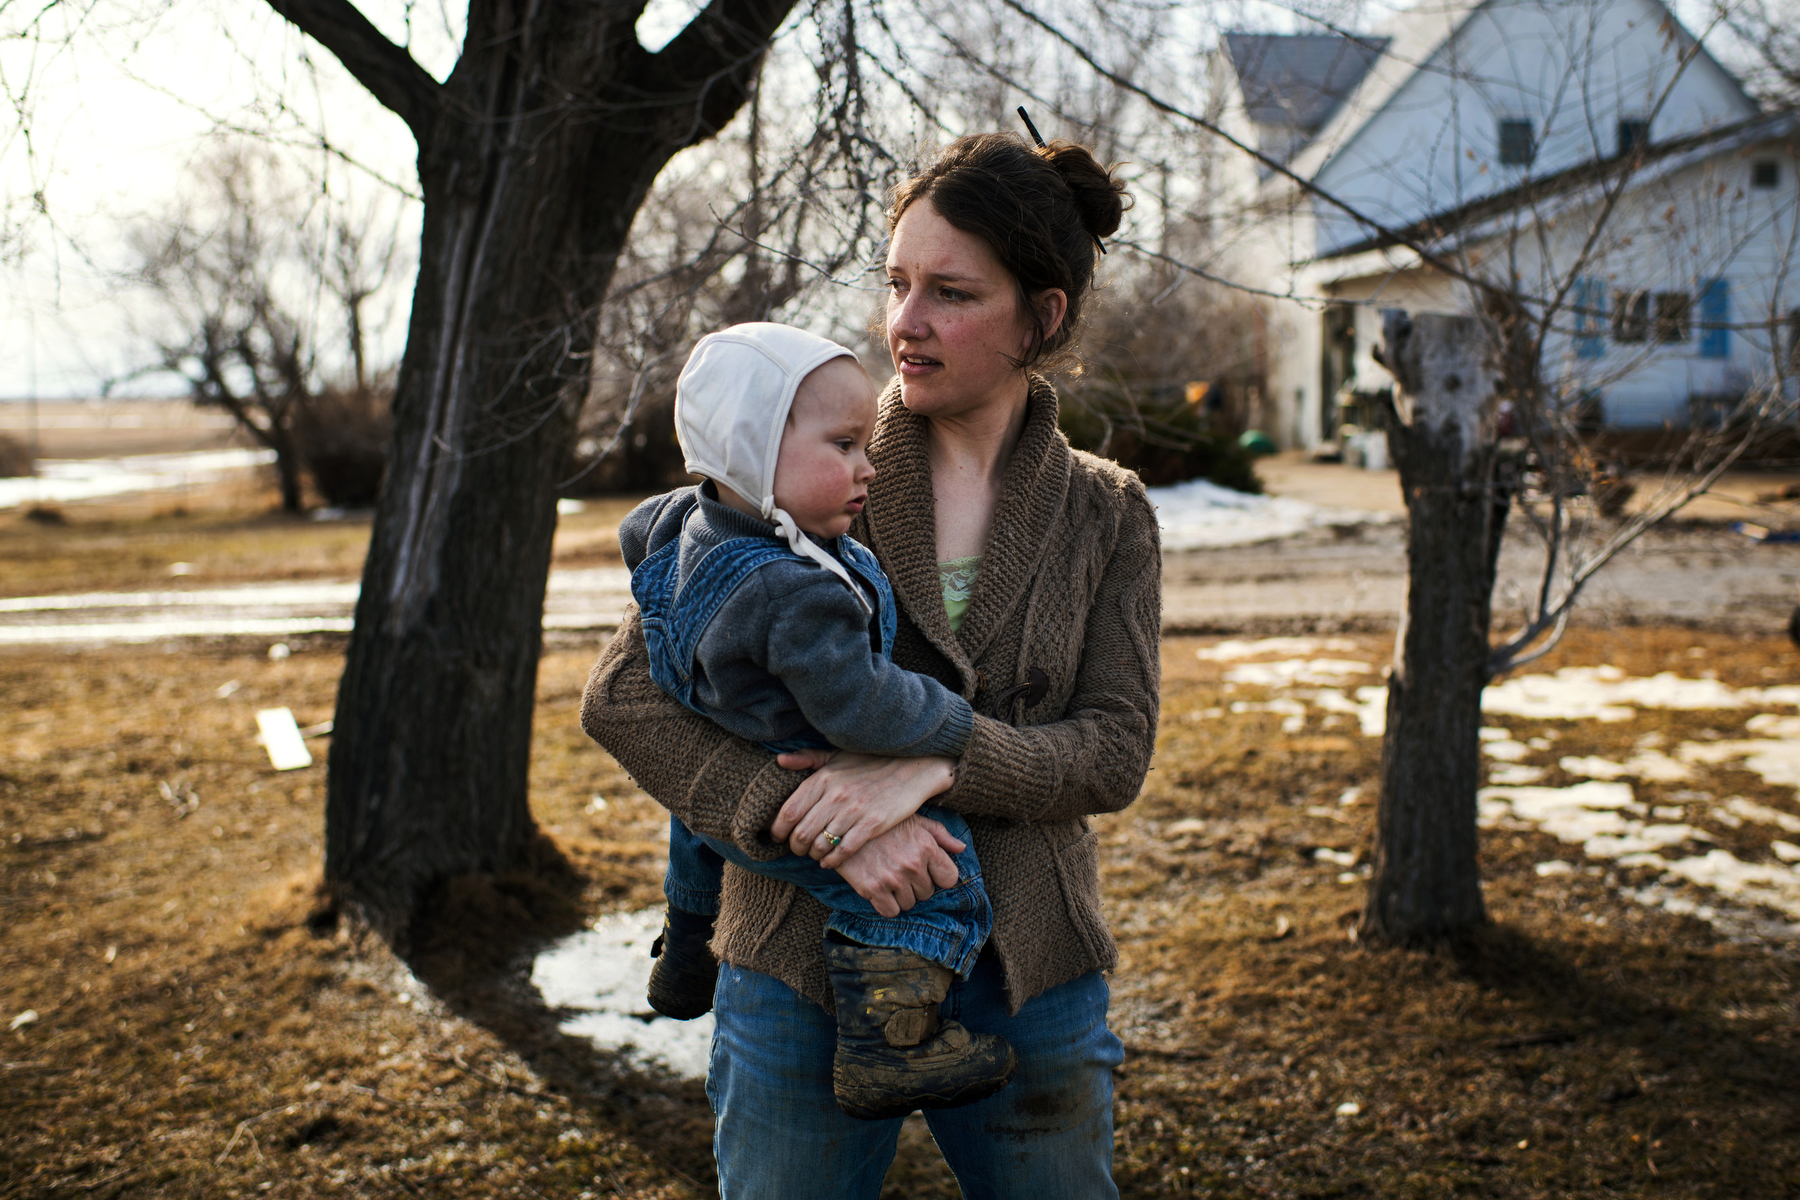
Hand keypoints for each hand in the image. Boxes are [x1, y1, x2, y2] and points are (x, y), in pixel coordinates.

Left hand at [770, 752, 955, 867]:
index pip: (788, 812)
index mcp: (823, 778)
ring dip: (813, 854)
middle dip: (795, 847)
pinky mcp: (873, 824)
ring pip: (820, 844)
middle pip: (801, 833)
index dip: (778, 830)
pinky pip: (844, 850)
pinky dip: (832, 860)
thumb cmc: (870, 763)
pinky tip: (830, 861)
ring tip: (814, 854)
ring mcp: (854, 810)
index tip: (779, 836)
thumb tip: (780, 761)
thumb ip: (808, 759)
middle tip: (797, 850)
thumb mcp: (837, 756)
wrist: (911, 768)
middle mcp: (835, 795)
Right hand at [834, 815, 964, 916]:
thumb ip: (940, 835)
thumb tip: (961, 848)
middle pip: (927, 893)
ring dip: (901, 895)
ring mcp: (892, 878)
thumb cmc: (883, 822)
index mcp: (926, 846)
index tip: (928, 871)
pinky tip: (880, 889)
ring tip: (889, 877)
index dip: (939, 876)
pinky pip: (891, 911)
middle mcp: (912, 864)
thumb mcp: (915, 819)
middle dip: (917, 885)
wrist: (843, 824)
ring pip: (909, 904)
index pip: (949, 878)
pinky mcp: (872, 889)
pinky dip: (887, 904)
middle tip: (901, 870)